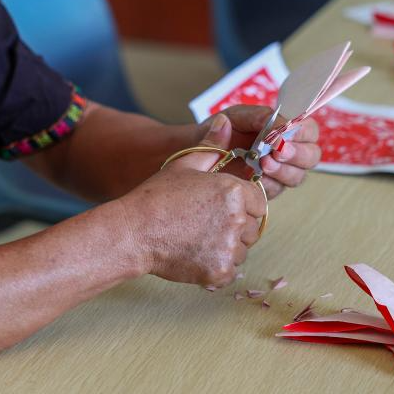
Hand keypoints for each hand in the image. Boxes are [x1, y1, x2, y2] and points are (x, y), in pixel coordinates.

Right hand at [115, 114, 264, 287]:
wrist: (134, 232)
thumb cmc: (157, 196)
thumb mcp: (184, 164)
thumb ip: (211, 145)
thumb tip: (225, 122)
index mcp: (233, 191)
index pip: (259, 200)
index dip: (242, 203)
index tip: (219, 206)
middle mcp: (237, 219)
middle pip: (254, 226)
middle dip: (236, 225)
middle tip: (205, 222)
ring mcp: (229, 248)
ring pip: (243, 249)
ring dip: (228, 245)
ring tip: (198, 237)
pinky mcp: (220, 271)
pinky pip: (231, 269)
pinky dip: (218, 265)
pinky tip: (196, 253)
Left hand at [201, 106, 320, 199]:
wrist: (200, 147)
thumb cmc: (223, 128)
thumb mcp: (238, 115)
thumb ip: (258, 116)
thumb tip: (277, 123)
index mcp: (286, 130)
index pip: (309, 130)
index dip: (302, 133)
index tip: (283, 134)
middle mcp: (288, 152)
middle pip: (311, 157)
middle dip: (297, 154)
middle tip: (278, 151)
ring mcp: (279, 172)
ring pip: (297, 176)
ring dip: (283, 170)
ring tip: (263, 163)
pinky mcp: (266, 189)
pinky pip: (276, 190)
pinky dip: (267, 184)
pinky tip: (256, 177)